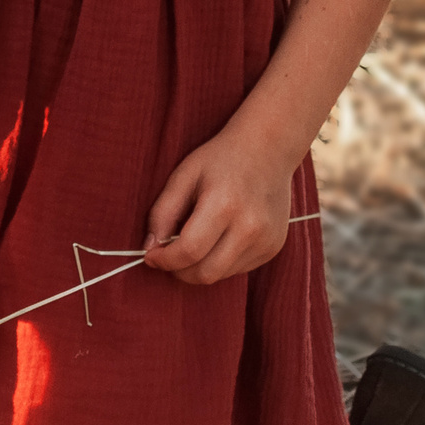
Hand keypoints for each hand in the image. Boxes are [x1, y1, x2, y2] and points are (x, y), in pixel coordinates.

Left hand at [142, 129, 293, 284]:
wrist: (267, 149)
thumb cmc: (220, 159)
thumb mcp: (183, 176)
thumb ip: (162, 212)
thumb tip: (150, 247)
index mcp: (223, 205)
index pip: (189, 251)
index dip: (164, 260)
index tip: (150, 257)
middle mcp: (250, 228)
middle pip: (206, 273)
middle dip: (179, 272)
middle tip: (167, 257)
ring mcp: (266, 241)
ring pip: (221, 275)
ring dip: (199, 268)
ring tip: (192, 243)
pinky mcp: (273, 248)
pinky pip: (238, 269)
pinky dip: (220, 263)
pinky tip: (216, 240)